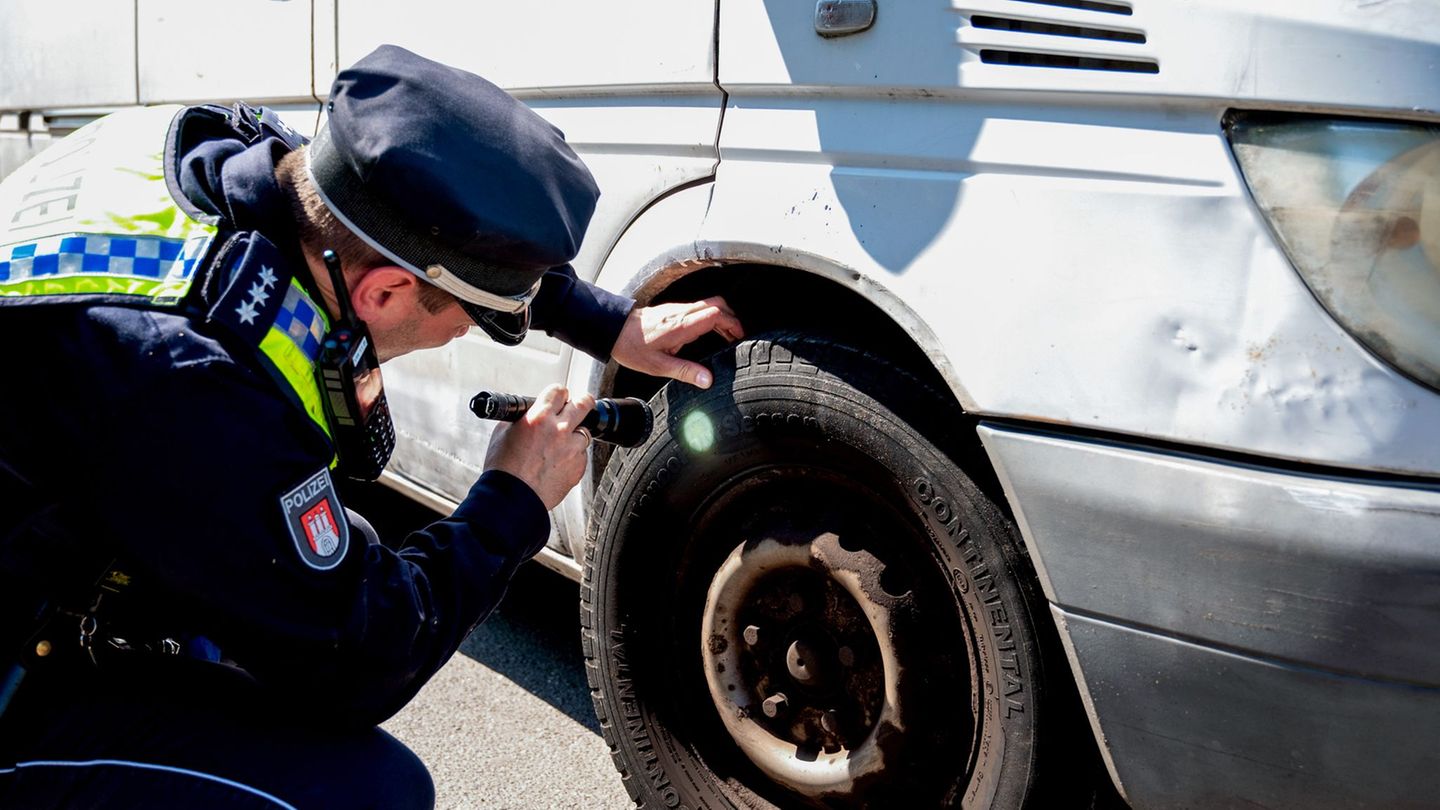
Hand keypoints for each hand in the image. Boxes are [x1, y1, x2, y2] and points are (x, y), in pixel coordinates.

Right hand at [483, 385, 594, 509]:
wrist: (511, 499)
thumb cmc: (503, 469)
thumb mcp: (503, 433)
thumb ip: (522, 418)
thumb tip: (530, 412)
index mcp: (539, 418)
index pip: (559, 391)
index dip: (559, 394)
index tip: (559, 398)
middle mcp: (559, 430)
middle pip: (584, 403)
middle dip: (582, 402)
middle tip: (579, 406)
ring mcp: (572, 449)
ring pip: (584, 432)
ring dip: (574, 435)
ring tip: (558, 446)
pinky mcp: (578, 467)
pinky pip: (581, 455)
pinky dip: (572, 457)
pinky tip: (556, 464)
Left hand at [611, 297, 744, 388]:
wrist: (612, 328)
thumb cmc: (632, 346)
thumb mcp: (659, 365)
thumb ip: (685, 371)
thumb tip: (708, 380)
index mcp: (683, 325)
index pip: (717, 314)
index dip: (733, 323)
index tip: (739, 336)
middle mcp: (682, 313)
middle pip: (717, 304)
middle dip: (731, 318)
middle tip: (737, 336)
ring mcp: (676, 309)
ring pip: (707, 305)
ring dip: (720, 317)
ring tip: (725, 336)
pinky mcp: (671, 310)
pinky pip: (697, 308)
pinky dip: (708, 317)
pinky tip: (705, 333)